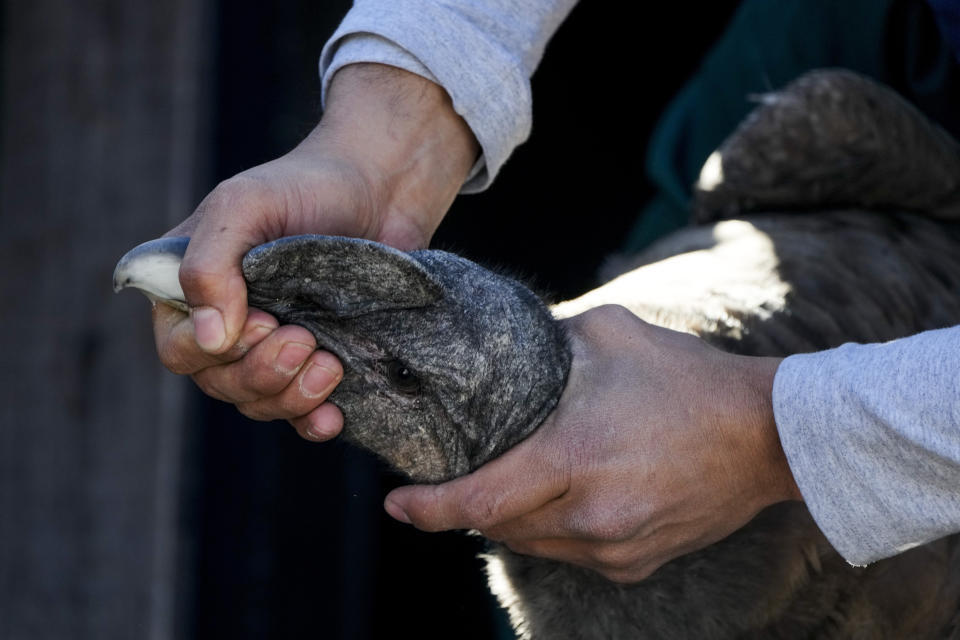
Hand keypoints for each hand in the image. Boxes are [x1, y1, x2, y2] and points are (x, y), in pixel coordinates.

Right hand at [153, 64, 478, 439]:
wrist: (382, 188)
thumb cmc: (306, 185)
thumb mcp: (244, 205)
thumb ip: (211, 264)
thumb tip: (209, 338)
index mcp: (193, 289)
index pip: (180, 349)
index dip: (216, 352)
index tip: (266, 322)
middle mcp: (227, 324)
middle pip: (221, 384)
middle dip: (262, 374)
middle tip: (305, 339)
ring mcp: (274, 347)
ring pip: (260, 403)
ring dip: (292, 396)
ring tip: (330, 362)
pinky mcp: (319, 361)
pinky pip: (303, 414)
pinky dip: (314, 421)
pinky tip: (334, 415)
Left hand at [384, 305, 801, 582]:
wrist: (767, 436)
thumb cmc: (688, 379)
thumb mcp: (610, 334)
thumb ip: (546, 342)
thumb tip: (505, 350)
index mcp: (575, 458)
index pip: (480, 501)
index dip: (429, 508)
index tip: (396, 503)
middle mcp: (591, 515)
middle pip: (498, 526)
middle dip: (466, 506)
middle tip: (450, 478)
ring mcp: (615, 548)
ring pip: (532, 543)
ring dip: (509, 517)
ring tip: (510, 480)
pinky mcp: (636, 563)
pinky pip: (570, 553)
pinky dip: (551, 530)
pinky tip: (562, 498)